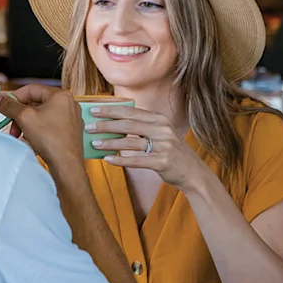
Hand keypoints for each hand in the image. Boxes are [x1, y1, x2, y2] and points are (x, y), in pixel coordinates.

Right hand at [0, 85, 84, 166]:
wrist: (66, 165)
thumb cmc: (52, 140)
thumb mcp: (24, 118)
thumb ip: (9, 105)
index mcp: (60, 95)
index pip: (31, 89)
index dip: (14, 97)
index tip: (3, 105)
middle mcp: (68, 104)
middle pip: (36, 103)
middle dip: (20, 115)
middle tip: (11, 125)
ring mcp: (70, 118)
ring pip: (41, 116)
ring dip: (27, 124)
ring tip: (20, 135)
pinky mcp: (69, 132)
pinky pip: (48, 126)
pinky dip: (37, 131)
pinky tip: (31, 141)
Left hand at [85, 105, 213, 190]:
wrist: (194, 173)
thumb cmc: (171, 152)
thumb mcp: (161, 134)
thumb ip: (142, 128)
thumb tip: (112, 126)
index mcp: (159, 119)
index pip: (131, 112)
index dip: (111, 110)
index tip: (94, 109)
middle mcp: (162, 129)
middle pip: (128, 125)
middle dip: (106, 124)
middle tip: (88, 125)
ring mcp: (163, 145)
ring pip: (130, 142)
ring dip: (110, 143)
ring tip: (93, 143)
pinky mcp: (162, 162)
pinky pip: (137, 160)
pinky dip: (120, 160)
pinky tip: (107, 159)